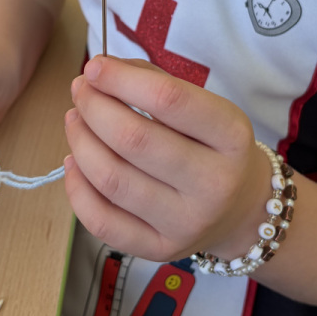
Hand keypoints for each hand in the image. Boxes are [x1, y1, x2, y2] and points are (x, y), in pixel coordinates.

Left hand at [63, 56, 272, 261]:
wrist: (242, 211)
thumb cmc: (214, 149)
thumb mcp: (206, 108)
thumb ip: (155, 83)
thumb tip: (101, 72)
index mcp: (231, 137)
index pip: (169, 100)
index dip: (122, 80)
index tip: (94, 67)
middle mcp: (214, 184)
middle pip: (134, 140)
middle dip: (94, 108)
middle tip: (81, 91)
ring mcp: (186, 223)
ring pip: (112, 179)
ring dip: (80, 142)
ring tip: (75, 120)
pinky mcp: (160, 249)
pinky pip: (102, 221)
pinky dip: (77, 187)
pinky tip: (74, 162)